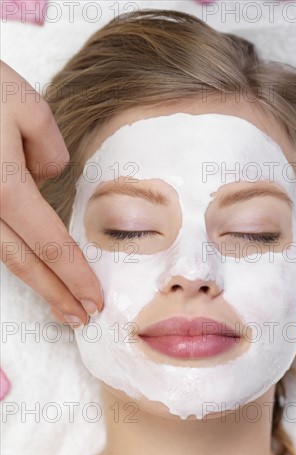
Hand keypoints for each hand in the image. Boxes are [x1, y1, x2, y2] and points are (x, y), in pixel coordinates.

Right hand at [1, 61, 102, 327]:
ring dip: (33, 283)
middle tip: (82, 317)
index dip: (75, 275)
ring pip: (1, 256)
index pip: (50, 242)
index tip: (95, 298)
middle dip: (56, 294)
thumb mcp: (25, 105)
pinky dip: (11, 258)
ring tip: (59, 305)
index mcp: (2, 185)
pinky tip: (28, 268)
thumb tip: (46, 179)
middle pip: (24, 262)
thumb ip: (48, 151)